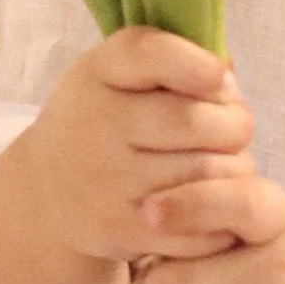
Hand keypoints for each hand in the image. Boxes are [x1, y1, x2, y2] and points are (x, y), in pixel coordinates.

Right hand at [10, 29, 254, 266]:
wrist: (48, 189)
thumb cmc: (109, 118)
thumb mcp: (125, 74)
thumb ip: (178, 61)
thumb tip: (227, 75)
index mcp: (103, 70)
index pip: (152, 55)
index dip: (197, 65)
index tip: (220, 78)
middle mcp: (96, 122)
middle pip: (195, 121)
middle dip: (235, 124)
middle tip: (235, 129)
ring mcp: (106, 180)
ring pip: (205, 173)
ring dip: (235, 168)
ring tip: (227, 163)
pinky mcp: (121, 228)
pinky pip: (198, 222)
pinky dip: (220, 213)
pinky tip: (216, 201)